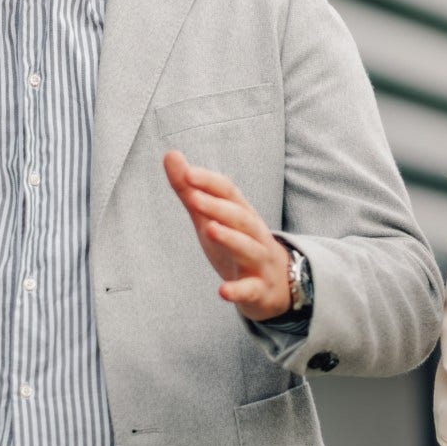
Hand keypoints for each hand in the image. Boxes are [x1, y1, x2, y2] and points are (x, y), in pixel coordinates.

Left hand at [163, 151, 291, 320]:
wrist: (275, 286)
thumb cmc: (237, 246)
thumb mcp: (210, 218)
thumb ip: (190, 191)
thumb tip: (170, 154)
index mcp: (242, 214)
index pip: (229, 192)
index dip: (209, 182)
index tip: (187, 173)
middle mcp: (254, 234)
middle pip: (240, 217)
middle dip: (218, 207)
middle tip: (194, 199)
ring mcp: (259, 262)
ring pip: (249, 248)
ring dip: (231, 239)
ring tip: (210, 230)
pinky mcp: (259, 289)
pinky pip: (250, 289)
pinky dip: (238, 290)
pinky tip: (222, 291)